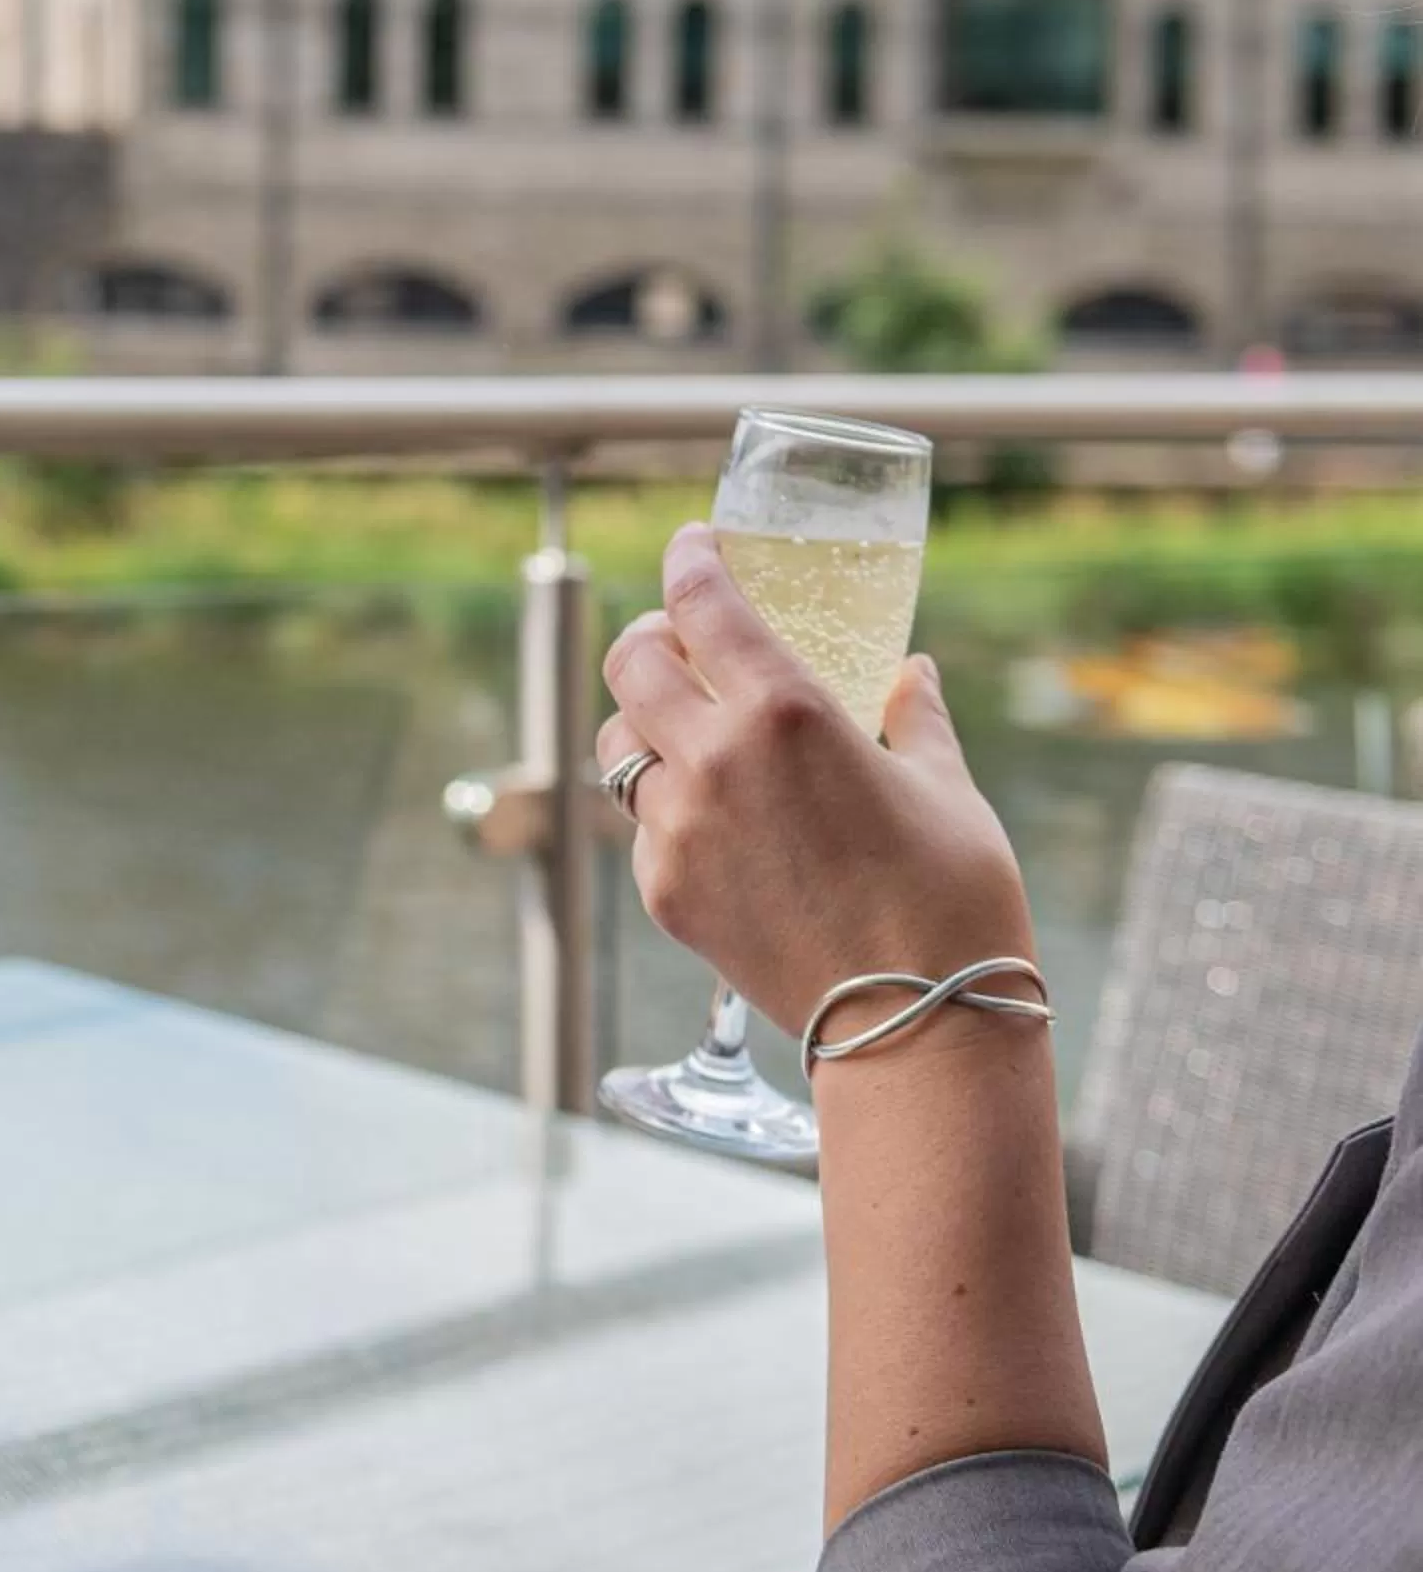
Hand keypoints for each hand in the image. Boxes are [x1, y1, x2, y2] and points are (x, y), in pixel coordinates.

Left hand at [596, 526, 1034, 1040]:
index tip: (693, 546)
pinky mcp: (663, 891)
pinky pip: (641, 824)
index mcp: (786, 712)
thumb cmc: (953, 901)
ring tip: (687, 727)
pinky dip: (665, 805)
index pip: (703, 602)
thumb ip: (915, 717)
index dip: (689, 560)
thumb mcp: (947, 788)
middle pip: (631, 662)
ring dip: (643, 722)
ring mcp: (677, 829)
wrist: (916, 1026)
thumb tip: (911, 672)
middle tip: (681, 638)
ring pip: (617, 745)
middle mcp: (713, 760)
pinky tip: (714, 817)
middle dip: (650, 636)